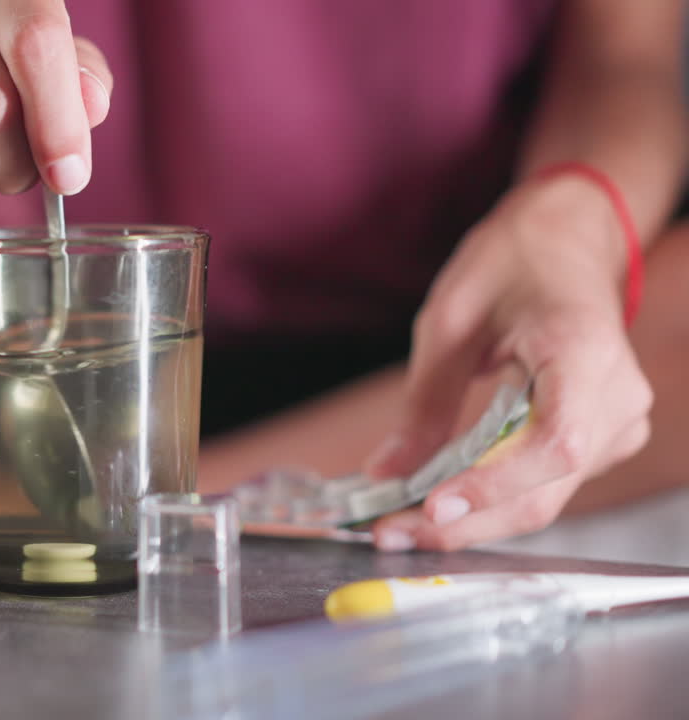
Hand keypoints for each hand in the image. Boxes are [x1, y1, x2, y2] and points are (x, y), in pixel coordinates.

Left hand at [365, 174, 652, 550]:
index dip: (493, 486)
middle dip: (464, 522)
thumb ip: (423, 403)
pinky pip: (547, 485)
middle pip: (547, 488)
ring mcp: (619, 421)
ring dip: (473, 520)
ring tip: (400, 524)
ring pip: (546, 498)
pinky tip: (440, 503)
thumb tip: (384, 474)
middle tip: (389, 533)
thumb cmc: (510, 266)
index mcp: (581, 349)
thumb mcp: (449, 321)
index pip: (553, 443)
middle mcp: (616, 394)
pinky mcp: (604, 438)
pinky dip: (492, 501)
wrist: (566, 242)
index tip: (430, 506)